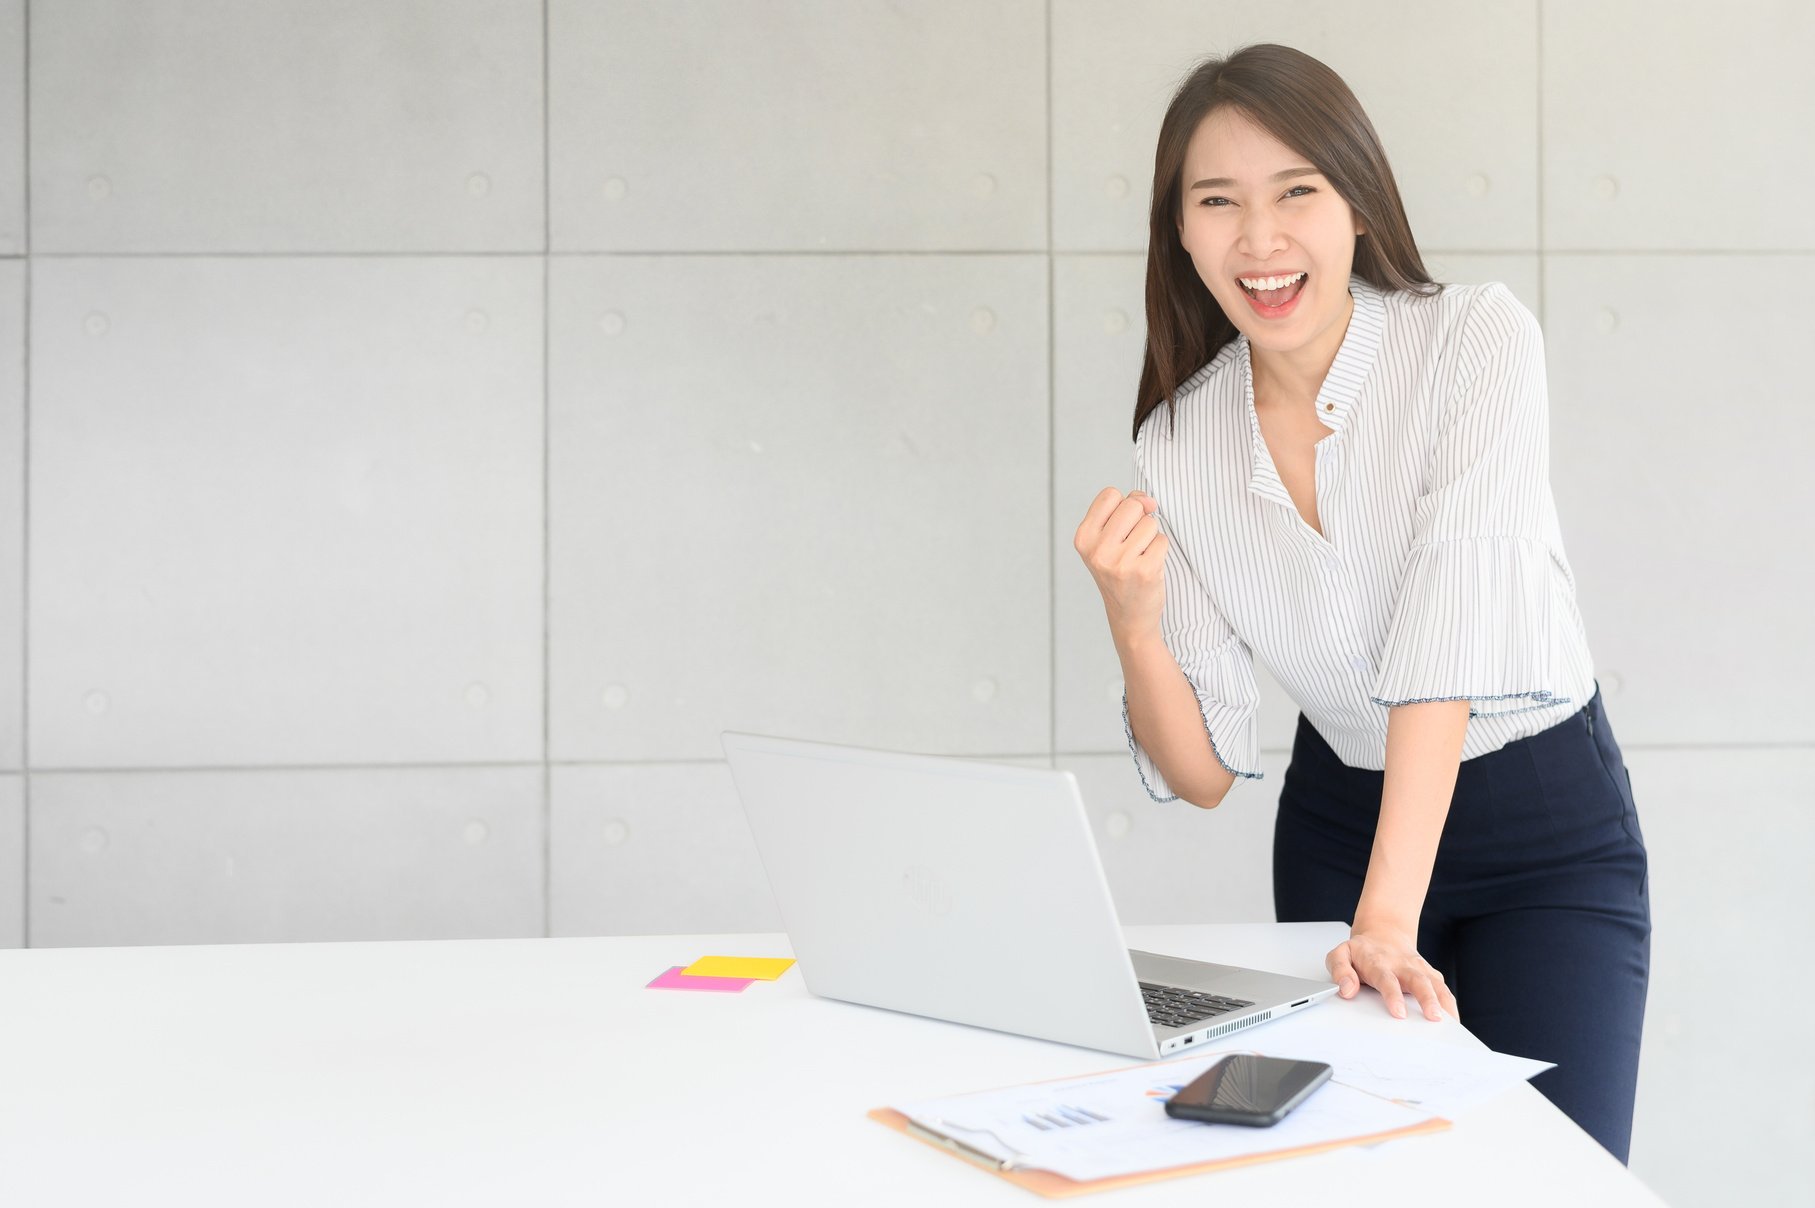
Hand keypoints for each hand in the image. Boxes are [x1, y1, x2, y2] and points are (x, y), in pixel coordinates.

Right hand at [1073, 487, 1165, 637]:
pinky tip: (1149, 567)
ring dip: (1150, 537)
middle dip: (1139, 520)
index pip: (1110, 495)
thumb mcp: (1107, 539)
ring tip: (1139, 557)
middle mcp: (1098, 550)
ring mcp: (1121, 562)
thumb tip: (1149, 501)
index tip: (1123, 526)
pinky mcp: (1145, 571)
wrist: (1129, 616)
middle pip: (1132, 505)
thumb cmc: (1119, 572)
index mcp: (1083, 537)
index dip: (1123, 505)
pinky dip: (1160, 551)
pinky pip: (1162, 540)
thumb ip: (1124, 509)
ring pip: (1150, 523)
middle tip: (1132, 545)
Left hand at [1326, 922, 1459, 1022]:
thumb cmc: (1362, 951)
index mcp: (1379, 962)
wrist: (1383, 933)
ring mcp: (1419, 969)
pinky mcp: (1430, 974)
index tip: (1399, 1012)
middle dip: (1427, 999)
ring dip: (1443, 1002)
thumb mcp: (1341, 954)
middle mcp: (1402, 965)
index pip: (1387, 979)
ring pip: (1435, 984)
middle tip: (1433, 1017)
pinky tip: (1454, 1019)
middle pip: (1418, 981)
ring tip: (1450, 1022)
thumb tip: (1346, 990)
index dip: (1393, 995)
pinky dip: (1450, 1003)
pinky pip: (1443, 988)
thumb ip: (1340, 971)